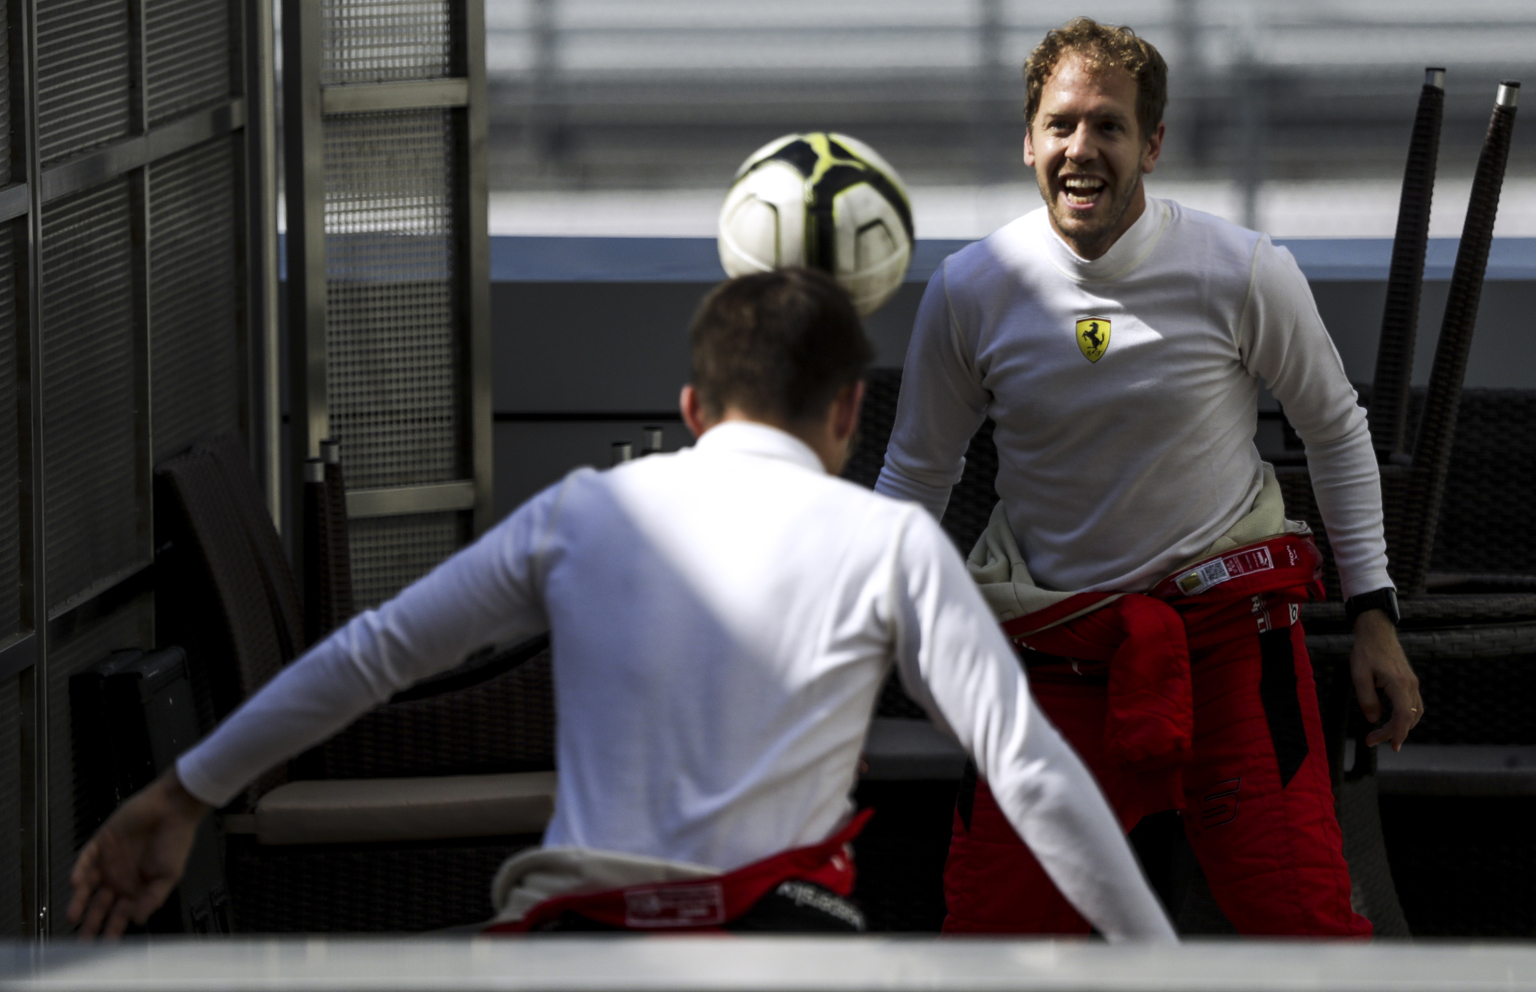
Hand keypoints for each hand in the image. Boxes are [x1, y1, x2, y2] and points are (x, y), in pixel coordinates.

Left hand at [68, 768, 209, 937]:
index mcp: (137, 887)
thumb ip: (153, 898)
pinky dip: (79, 871)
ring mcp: (108, 861)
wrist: (172, 809)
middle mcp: (120, 877)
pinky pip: (85, 860)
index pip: (121, 913)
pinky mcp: (100, 843)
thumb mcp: (170, 875)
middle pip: (100, 905)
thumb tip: (137, 919)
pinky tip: (76, 883)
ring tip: (73, 916)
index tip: (106, 944)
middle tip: (82, 940)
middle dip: (91, 922)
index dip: (113, 928)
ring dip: (79, 901)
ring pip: (88, 886)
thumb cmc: (176, 840)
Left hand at [1349, 609, 1421, 751]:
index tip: (1393, 747)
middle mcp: (1411, 685)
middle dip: (1392, 733)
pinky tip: (1392, 721)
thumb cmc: (1366, 651)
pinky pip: (1413, 704)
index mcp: (1399, 684)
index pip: (1403, 716)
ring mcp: (1413, 683)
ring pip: (1414, 713)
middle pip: (1408, 717)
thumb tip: (1374, 719)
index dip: (1399, 734)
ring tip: (1380, 734)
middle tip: (1371, 740)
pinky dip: (1405, 716)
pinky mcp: (1411, 682)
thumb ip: (1366, 699)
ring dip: (1400, 726)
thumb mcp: (1359, 675)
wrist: (1377, 632)